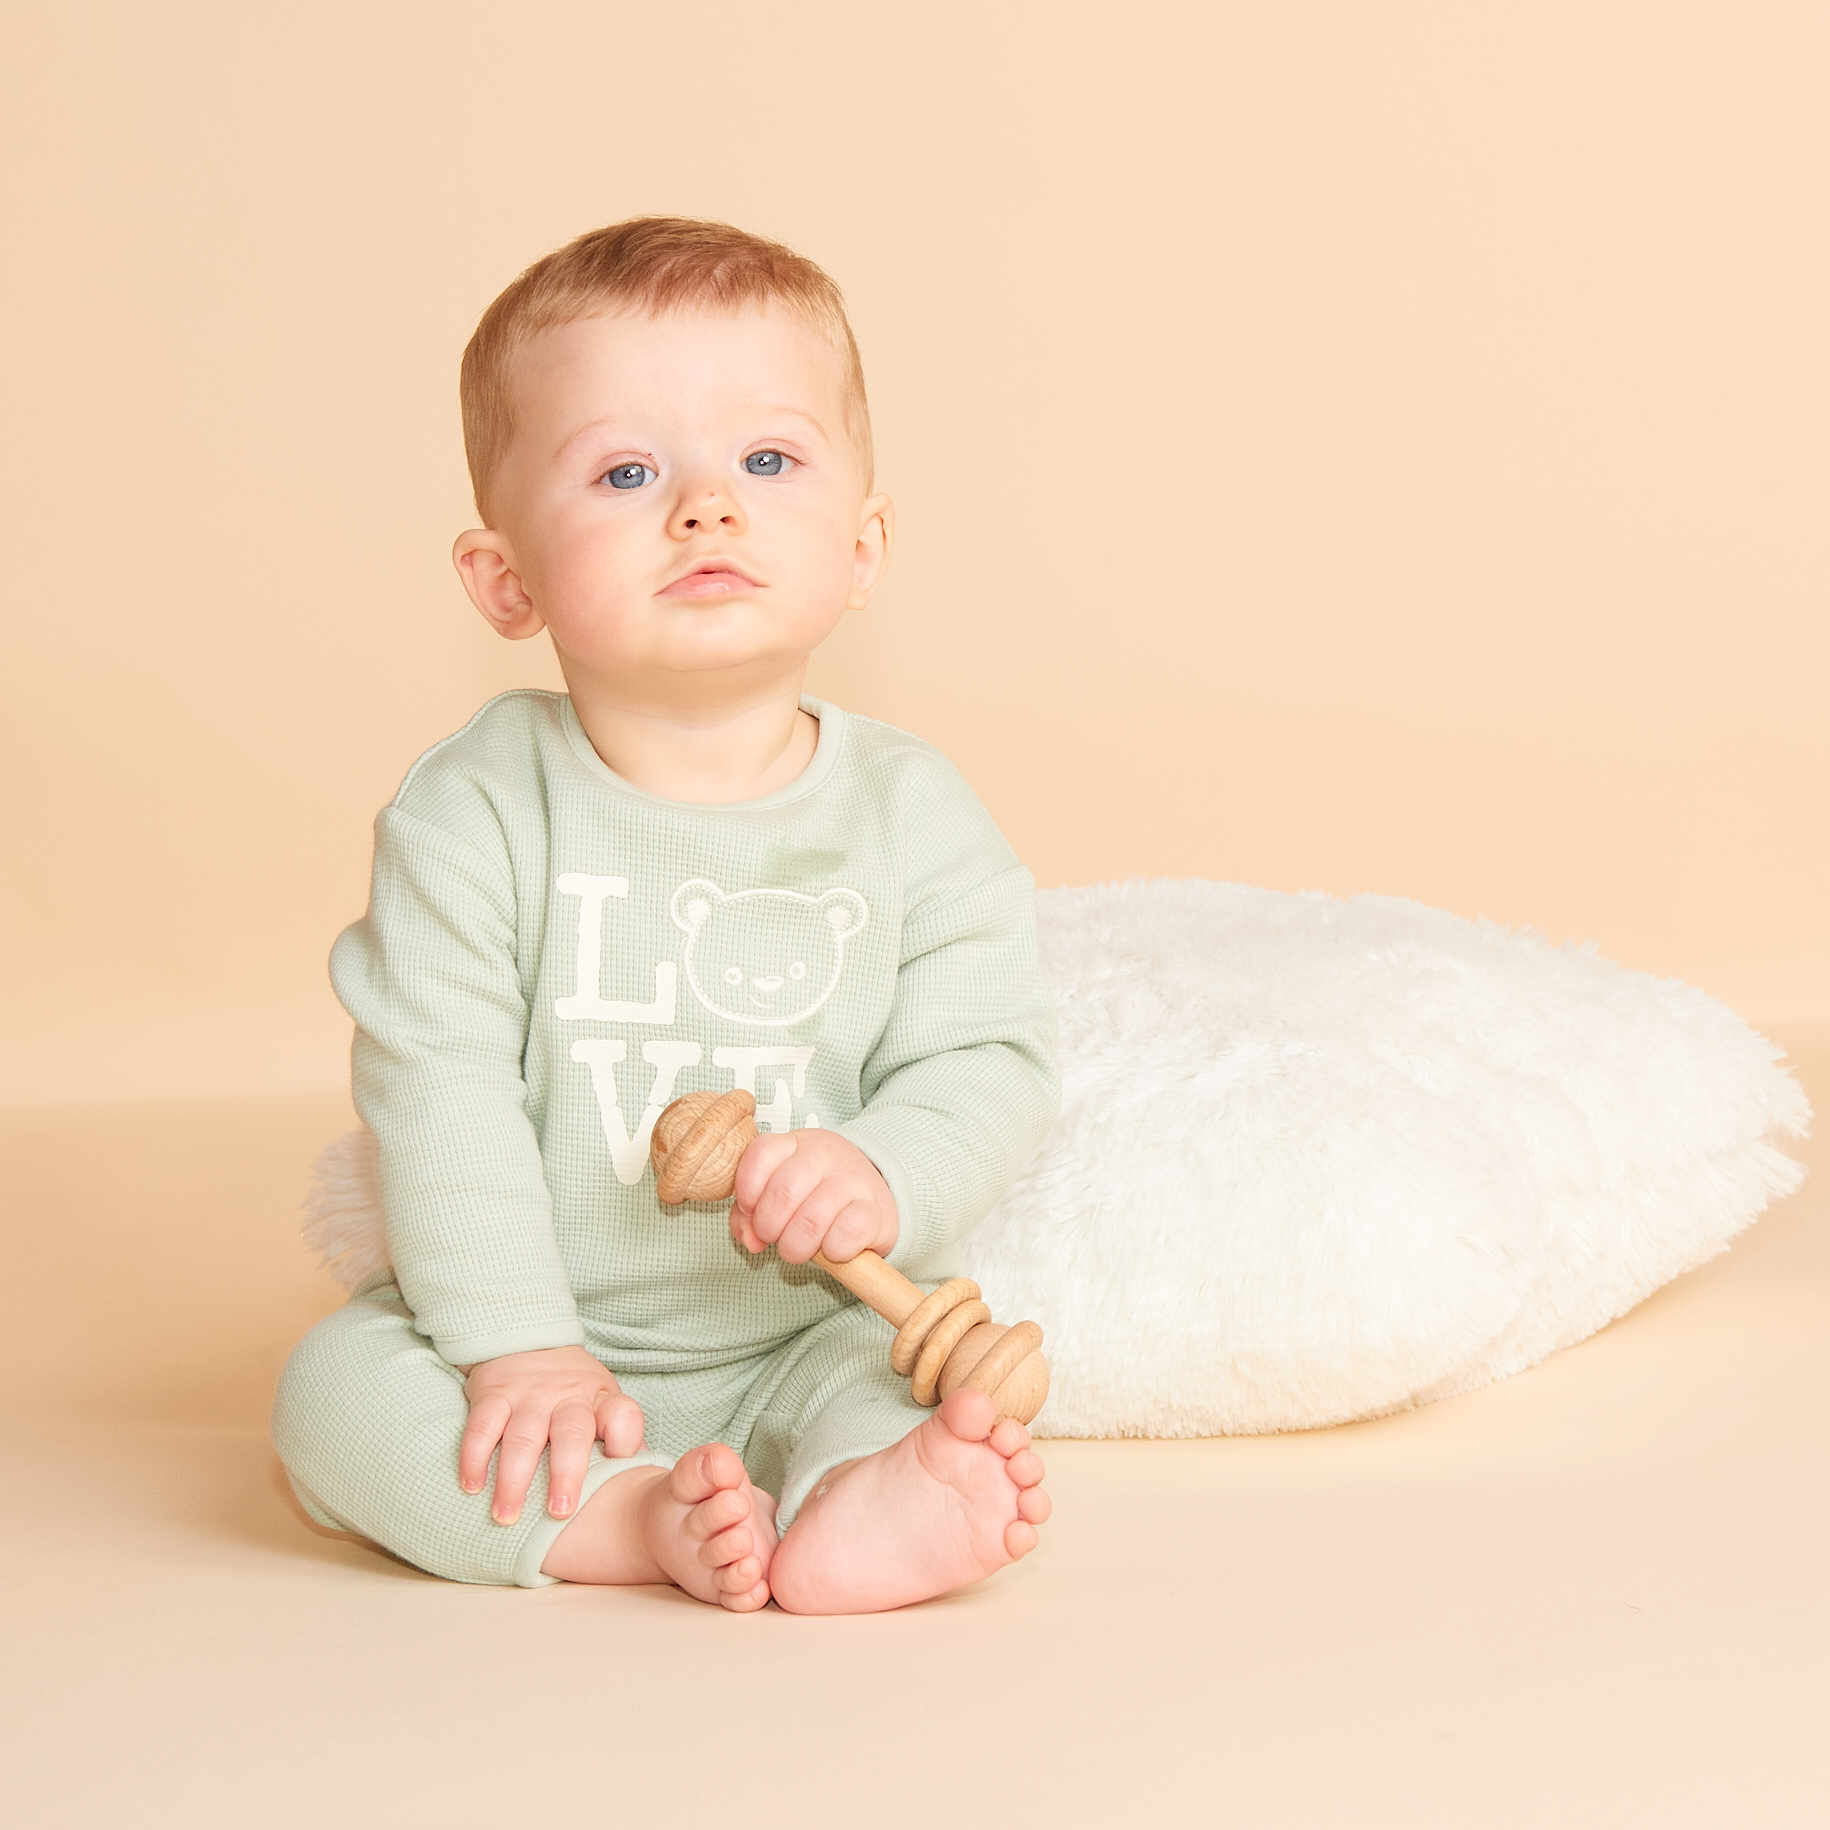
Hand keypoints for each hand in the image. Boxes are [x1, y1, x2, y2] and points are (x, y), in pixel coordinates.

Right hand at [455, 1344, 645, 1525]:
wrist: (526, 1337)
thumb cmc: (571, 1389)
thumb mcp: (602, 1402)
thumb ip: (619, 1437)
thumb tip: (643, 1479)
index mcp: (600, 1400)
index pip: (622, 1415)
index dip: (625, 1439)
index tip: (618, 1464)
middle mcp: (567, 1397)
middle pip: (571, 1434)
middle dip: (566, 1474)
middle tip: (559, 1512)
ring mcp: (529, 1395)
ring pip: (523, 1438)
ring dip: (513, 1480)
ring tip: (505, 1516)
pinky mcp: (493, 1394)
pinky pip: (482, 1426)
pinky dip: (474, 1457)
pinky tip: (471, 1486)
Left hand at [729, 1127, 898, 1265]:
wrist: (871, 1198)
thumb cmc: (815, 1196)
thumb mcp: (778, 1192)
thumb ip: (751, 1214)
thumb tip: (751, 1240)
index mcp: (796, 1143)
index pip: (762, 1153)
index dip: (747, 1191)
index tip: (750, 1210)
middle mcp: (826, 1154)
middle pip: (784, 1192)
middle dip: (769, 1227)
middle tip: (774, 1237)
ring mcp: (854, 1180)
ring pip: (811, 1220)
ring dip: (796, 1247)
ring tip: (798, 1248)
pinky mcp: (875, 1210)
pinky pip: (844, 1236)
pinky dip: (832, 1252)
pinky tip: (832, 1248)